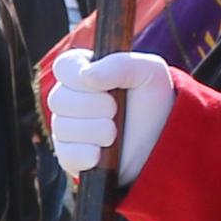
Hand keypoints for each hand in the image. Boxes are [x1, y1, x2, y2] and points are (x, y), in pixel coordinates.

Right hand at [45, 48, 174, 174]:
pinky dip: (88, 155)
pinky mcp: (68, 156)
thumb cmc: (152, 102)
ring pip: (63, 127)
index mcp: (82, 71)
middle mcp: (68, 98)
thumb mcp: (148, 71)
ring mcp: (65, 128)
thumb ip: (120, 64)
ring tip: (115, 133)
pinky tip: (102, 153)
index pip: (63, 66)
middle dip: (94, 106)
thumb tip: (87, 75)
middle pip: (59, 99)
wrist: (161, 142)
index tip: (106, 86)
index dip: (80, 76)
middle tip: (116, 110)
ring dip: (96, 130)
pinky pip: (66, 155)